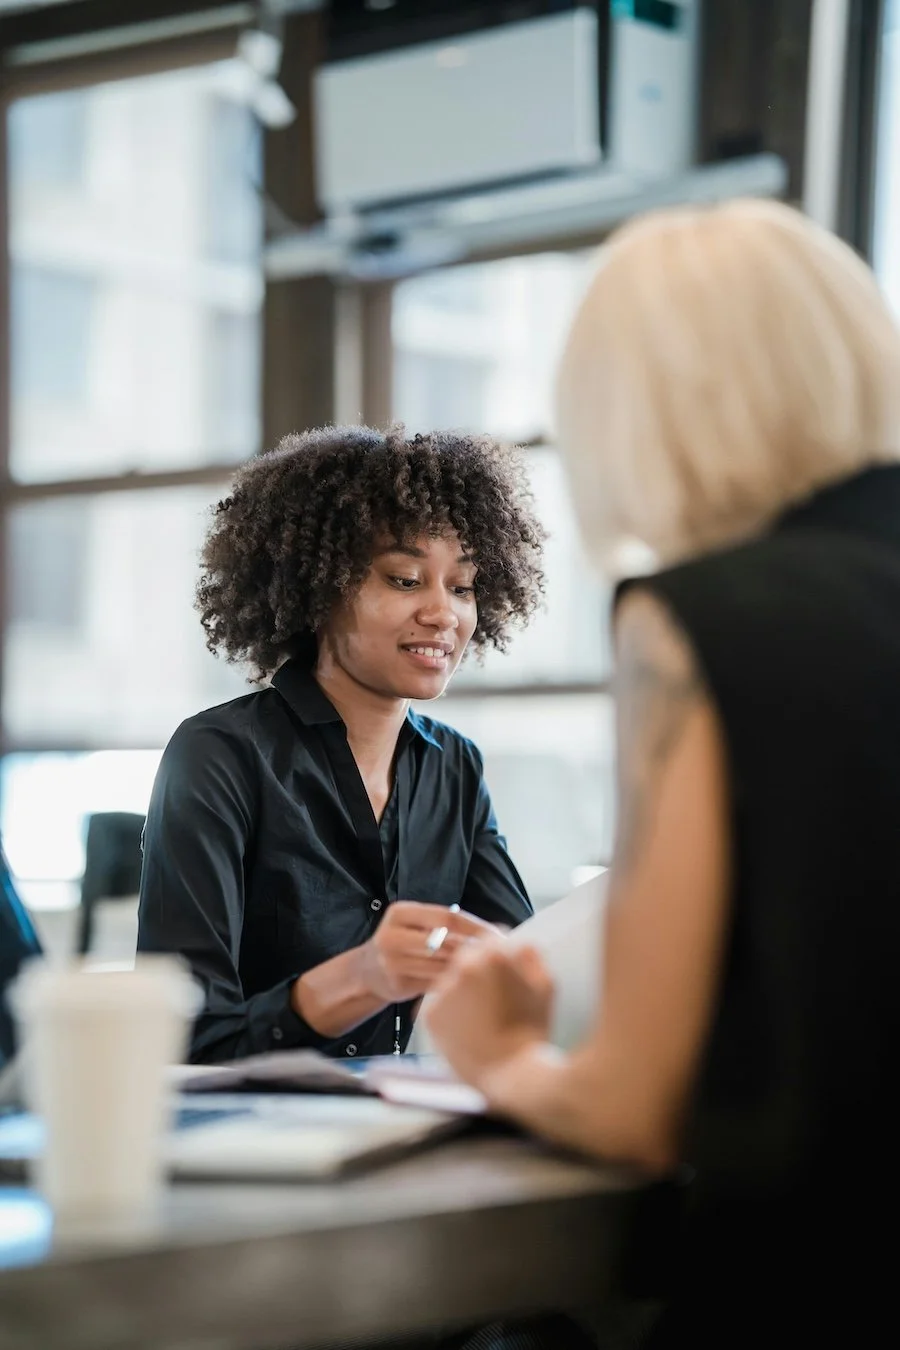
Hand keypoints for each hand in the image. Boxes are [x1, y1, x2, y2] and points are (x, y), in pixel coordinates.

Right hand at [359, 901, 496, 1003]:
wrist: (366, 972)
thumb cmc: (401, 944)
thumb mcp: (414, 925)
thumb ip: (442, 925)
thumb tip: (491, 932)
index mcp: (400, 913)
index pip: (447, 917)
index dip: (476, 927)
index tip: (500, 936)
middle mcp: (392, 935)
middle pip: (446, 942)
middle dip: (475, 950)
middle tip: (501, 958)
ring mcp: (392, 962)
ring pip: (442, 965)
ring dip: (467, 969)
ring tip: (488, 972)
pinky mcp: (397, 985)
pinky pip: (435, 983)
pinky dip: (453, 983)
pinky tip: (467, 985)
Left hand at [424, 941, 553, 1090]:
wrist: (511, 1075)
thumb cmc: (532, 1032)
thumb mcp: (545, 986)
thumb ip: (532, 956)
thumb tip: (522, 944)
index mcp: (492, 957)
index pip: (490, 937)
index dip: (499, 950)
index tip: (502, 963)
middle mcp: (463, 969)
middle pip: (467, 956)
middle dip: (480, 969)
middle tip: (493, 993)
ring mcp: (444, 991)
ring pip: (451, 979)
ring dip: (463, 989)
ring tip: (482, 1015)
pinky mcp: (430, 1016)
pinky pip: (439, 1004)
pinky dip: (451, 1011)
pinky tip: (468, 1027)